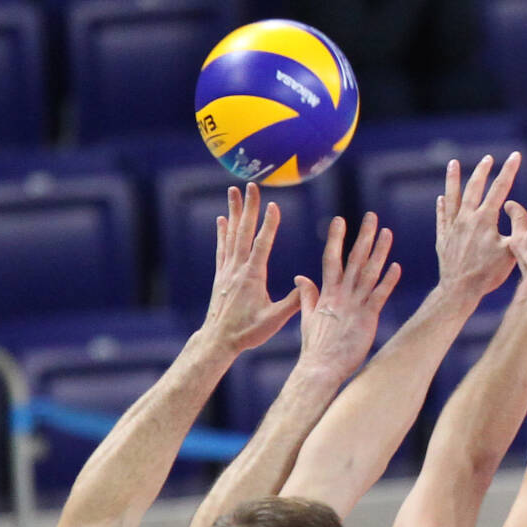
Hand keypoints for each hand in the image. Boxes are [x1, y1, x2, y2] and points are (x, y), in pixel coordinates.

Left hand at [198, 183, 302, 353]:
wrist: (218, 340)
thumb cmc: (248, 332)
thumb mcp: (274, 320)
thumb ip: (293, 303)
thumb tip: (308, 286)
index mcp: (252, 277)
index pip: (262, 245)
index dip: (269, 224)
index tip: (274, 204)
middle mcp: (237, 268)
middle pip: (243, 231)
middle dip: (249, 208)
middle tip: (251, 186)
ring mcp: (227, 270)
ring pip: (231, 235)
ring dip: (234, 212)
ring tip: (233, 192)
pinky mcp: (221, 275)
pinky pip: (222, 247)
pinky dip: (222, 232)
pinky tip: (222, 220)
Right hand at [295, 211, 399, 381]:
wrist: (321, 367)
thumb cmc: (315, 346)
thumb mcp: (308, 317)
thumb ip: (308, 295)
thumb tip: (300, 277)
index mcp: (327, 292)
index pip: (331, 258)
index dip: (335, 238)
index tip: (339, 219)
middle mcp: (341, 294)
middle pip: (354, 259)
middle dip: (363, 236)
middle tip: (372, 216)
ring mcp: (355, 305)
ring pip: (370, 272)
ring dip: (380, 251)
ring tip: (387, 232)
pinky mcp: (368, 318)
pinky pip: (380, 295)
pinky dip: (389, 281)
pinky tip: (397, 266)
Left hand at [436, 153, 520, 300]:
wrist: (460, 290)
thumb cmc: (488, 274)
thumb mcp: (511, 252)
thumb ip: (519, 228)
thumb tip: (520, 209)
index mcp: (485, 219)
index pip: (500, 188)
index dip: (509, 170)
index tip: (516, 155)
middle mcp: (466, 218)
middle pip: (474, 187)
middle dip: (483, 171)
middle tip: (488, 158)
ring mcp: (452, 227)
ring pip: (453, 197)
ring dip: (453, 179)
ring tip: (453, 163)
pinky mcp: (443, 238)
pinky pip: (442, 217)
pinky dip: (442, 206)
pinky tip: (441, 198)